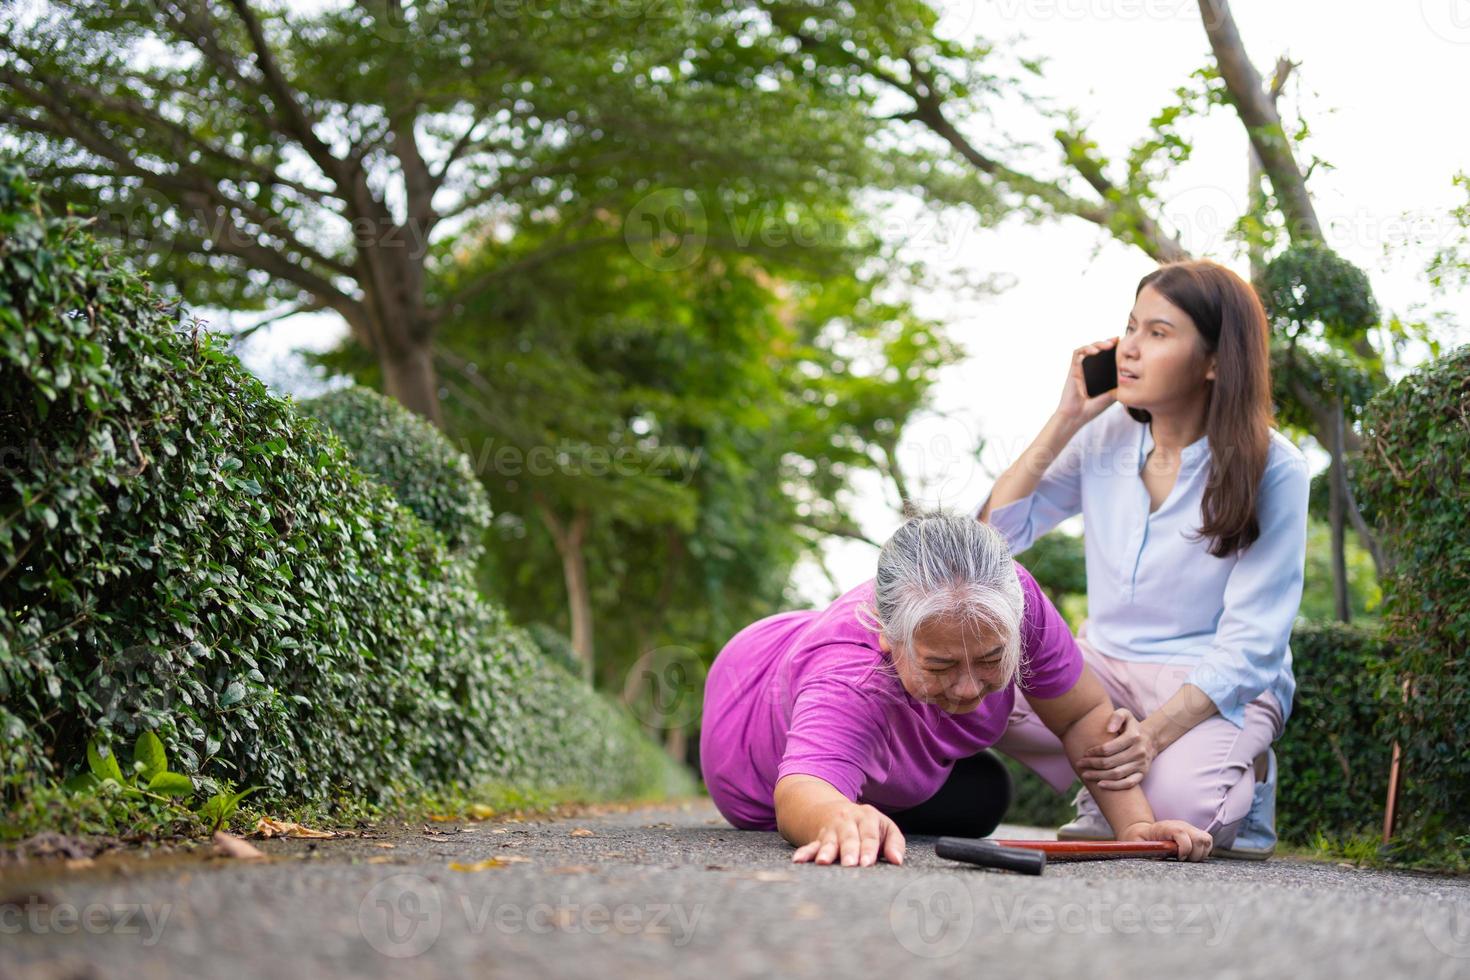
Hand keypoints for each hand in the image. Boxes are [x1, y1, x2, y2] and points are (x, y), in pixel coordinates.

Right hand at [790, 802, 905, 866]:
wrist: (835, 810)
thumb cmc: (867, 826)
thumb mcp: (884, 828)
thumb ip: (895, 843)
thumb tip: (898, 860)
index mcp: (867, 817)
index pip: (869, 835)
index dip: (868, 848)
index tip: (867, 863)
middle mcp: (848, 821)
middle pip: (849, 837)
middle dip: (849, 850)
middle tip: (850, 864)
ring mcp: (831, 830)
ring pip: (829, 841)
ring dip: (826, 851)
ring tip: (824, 862)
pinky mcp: (818, 838)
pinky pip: (811, 846)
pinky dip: (805, 853)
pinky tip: (798, 860)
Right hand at [1057, 337, 1118, 425]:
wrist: (1077, 416)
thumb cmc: (1093, 408)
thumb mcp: (1112, 395)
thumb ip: (1120, 385)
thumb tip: (1134, 376)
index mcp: (1099, 374)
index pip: (1106, 356)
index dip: (1115, 349)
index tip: (1124, 344)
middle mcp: (1089, 369)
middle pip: (1098, 349)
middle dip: (1107, 343)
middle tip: (1117, 341)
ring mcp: (1081, 368)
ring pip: (1088, 348)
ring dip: (1097, 343)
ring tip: (1107, 345)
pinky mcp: (1073, 369)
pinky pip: (1077, 354)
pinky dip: (1085, 349)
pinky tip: (1094, 351)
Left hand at [1078, 708, 1155, 789]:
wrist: (1151, 739)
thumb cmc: (1131, 727)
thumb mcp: (1126, 714)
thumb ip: (1117, 716)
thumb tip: (1109, 729)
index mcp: (1133, 737)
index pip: (1109, 748)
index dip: (1094, 752)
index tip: (1085, 753)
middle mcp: (1139, 752)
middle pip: (1111, 762)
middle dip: (1092, 764)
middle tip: (1080, 764)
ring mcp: (1141, 764)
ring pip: (1117, 774)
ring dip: (1098, 776)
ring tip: (1085, 775)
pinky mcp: (1143, 774)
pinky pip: (1128, 784)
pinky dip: (1114, 786)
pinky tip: (1100, 785)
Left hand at [1120, 819, 1212, 861]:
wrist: (1145, 834)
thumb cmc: (1141, 842)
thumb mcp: (1138, 845)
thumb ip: (1146, 850)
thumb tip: (1156, 857)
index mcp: (1165, 827)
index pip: (1182, 833)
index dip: (1184, 849)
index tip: (1178, 858)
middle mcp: (1180, 825)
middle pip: (1199, 838)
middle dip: (1194, 854)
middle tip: (1183, 860)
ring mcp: (1189, 829)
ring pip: (1206, 840)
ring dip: (1200, 854)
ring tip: (1187, 859)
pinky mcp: (1195, 834)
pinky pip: (1207, 842)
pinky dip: (1203, 852)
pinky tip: (1191, 856)